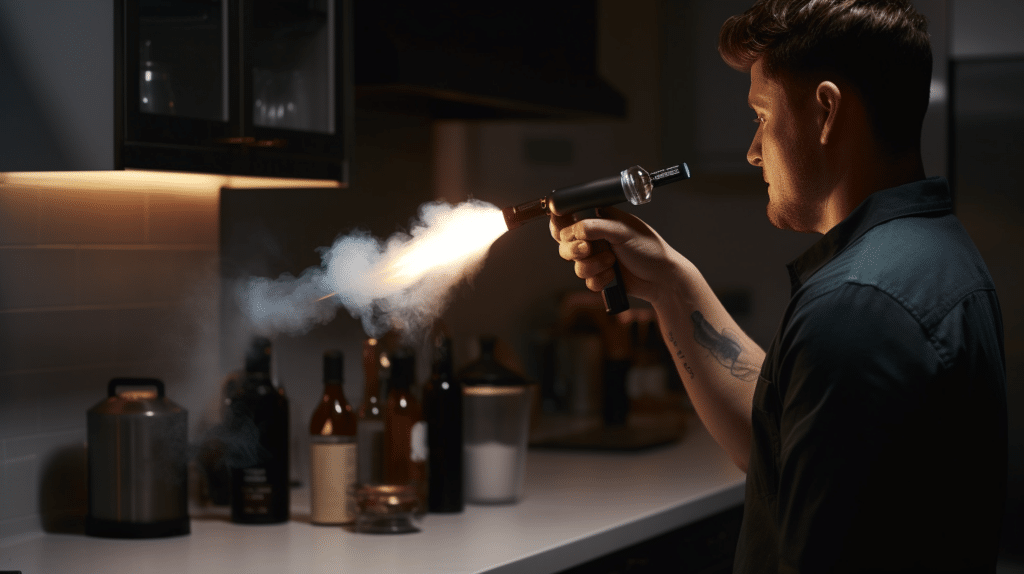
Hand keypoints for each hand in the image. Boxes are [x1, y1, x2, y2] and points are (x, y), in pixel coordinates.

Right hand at [549, 207, 677, 304]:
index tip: (563, 232)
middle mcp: (595, 238)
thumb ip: (595, 226)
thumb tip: (573, 229)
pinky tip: (615, 275)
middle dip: (574, 249)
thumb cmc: (648, 249)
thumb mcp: (622, 231)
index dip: (561, 225)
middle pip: (565, 243)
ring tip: (612, 262)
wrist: (662, 279)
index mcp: (599, 219)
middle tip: (586, 249)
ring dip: (592, 265)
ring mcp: (596, 258)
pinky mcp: (600, 276)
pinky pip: (586, 280)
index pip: (569, 218)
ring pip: (575, 264)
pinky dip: (599, 279)